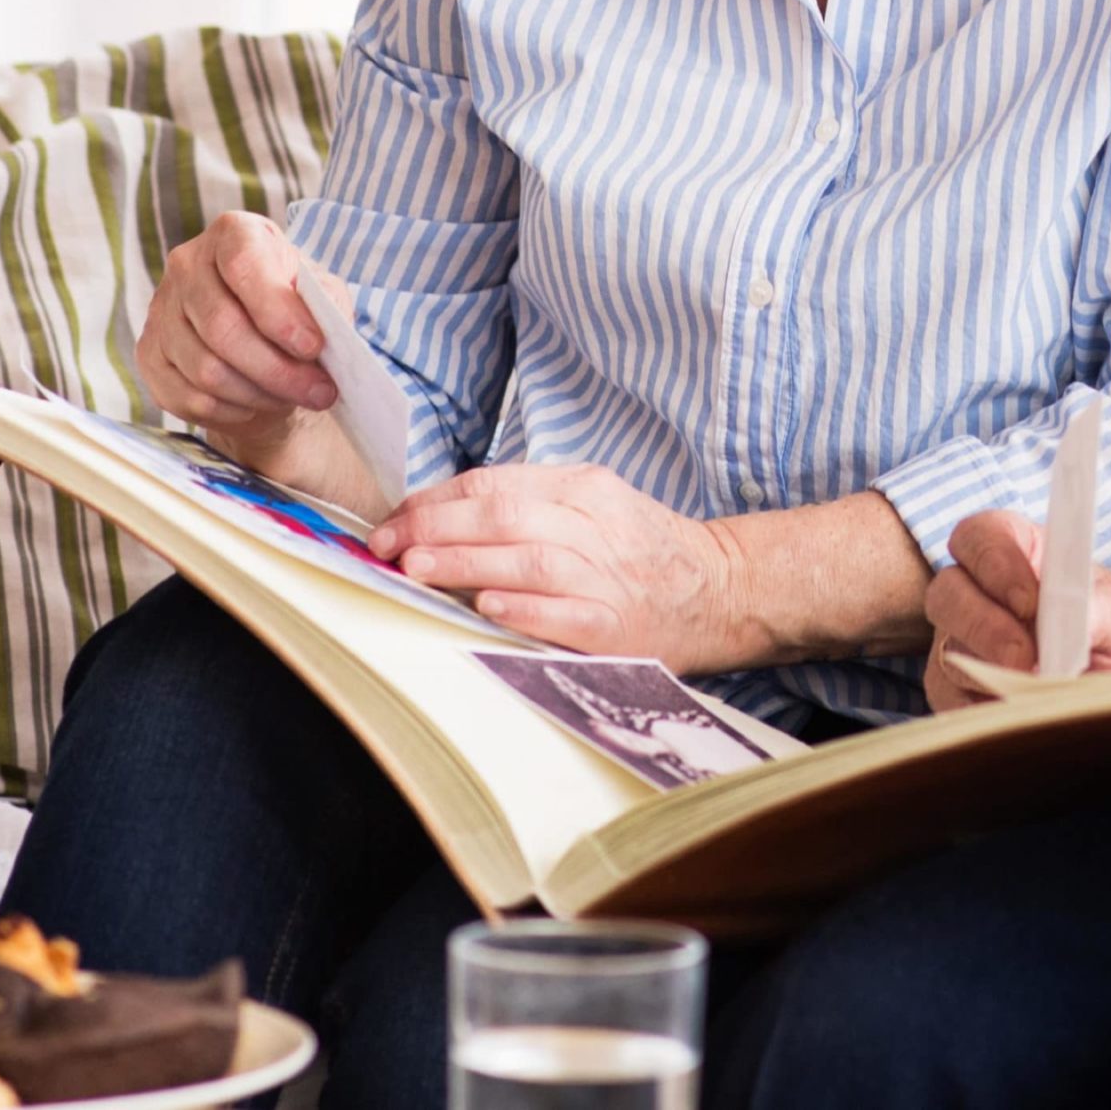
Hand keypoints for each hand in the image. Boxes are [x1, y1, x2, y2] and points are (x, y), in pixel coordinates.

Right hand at [136, 210, 340, 457]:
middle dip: (277, 369)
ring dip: (257, 393)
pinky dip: (228, 410)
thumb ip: (323, 303)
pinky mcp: (149, 354)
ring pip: (205, 369)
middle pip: (222, 327)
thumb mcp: (319, 291)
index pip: (243, 267)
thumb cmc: (292, 305)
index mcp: (233, 234)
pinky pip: (186, 397)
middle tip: (318, 391)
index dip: (278, 312)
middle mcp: (187, 264)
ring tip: (291, 397)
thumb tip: (321, 332)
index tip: (313, 347)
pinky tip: (255, 404)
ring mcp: (161, 310)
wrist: (259, 334)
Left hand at [367, 463, 753, 670]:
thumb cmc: (644, 552)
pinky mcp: (618, 626)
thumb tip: (443, 521)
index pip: (494, 484)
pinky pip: (567, 613)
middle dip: (434, 528)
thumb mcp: (594, 507)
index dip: (435, 501)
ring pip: (529, 558)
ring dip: (465, 563)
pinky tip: (489, 608)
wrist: (724, 589)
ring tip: (415, 569)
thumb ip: (530, 508)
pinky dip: (526, 608)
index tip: (394, 520)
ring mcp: (608, 576)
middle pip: (503, 515)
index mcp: (584, 488)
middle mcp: (595, 525)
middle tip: (386, 545)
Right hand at [920, 510, 1110, 709]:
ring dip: (988, 673)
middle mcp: (981, 594)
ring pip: (947, 650)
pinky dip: (980, 709)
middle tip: (1026, 657)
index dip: (993, 561)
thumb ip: (1103, 609)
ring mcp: (963, 643)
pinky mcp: (958, 693)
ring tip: (1039, 691)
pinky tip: (1015, 712)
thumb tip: (1075, 616)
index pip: (981, 536)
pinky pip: (949, 699)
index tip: (1030, 602)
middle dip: (984, 624)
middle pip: (947, 591)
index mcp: (1020, 554)